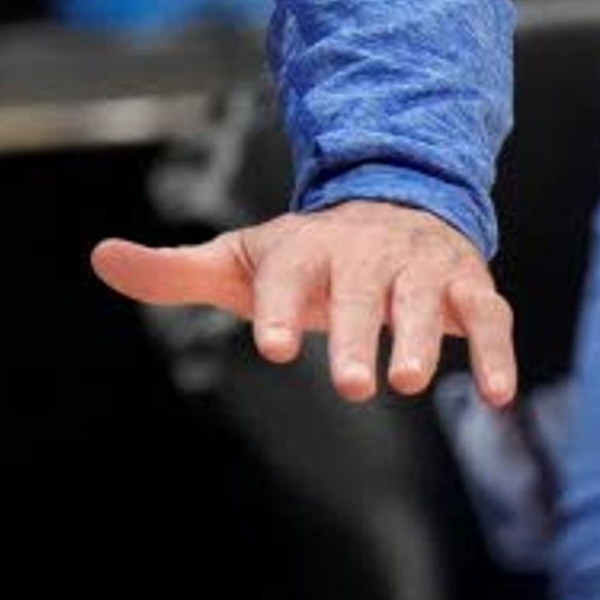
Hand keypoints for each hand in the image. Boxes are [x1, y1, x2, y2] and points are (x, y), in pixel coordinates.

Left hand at [92, 199, 519, 405]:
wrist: (391, 204)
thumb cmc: (305, 254)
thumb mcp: (237, 259)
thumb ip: (174, 271)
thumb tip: (101, 258)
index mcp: (300, 249)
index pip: (284, 276)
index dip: (278, 309)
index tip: (274, 348)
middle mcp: (362, 254)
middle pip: (359, 292)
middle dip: (356, 333)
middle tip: (353, 386)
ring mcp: (417, 269)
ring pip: (426, 301)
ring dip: (423, 338)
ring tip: (412, 380)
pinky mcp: (468, 286)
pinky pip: (489, 317)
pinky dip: (497, 352)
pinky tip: (499, 396)